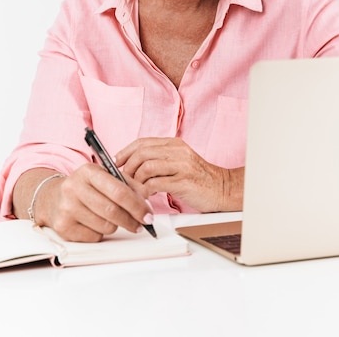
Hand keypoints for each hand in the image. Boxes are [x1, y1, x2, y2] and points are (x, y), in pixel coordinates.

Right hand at [16, 165, 153, 242]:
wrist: (52, 197)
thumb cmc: (85, 187)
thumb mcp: (104, 177)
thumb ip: (127, 184)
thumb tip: (146, 197)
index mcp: (88, 171)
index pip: (118, 191)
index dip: (137, 205)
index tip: (148, 214)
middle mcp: (74, 187)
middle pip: (112, 211)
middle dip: (131, 220)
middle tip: (140, 224)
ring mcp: (66, 208)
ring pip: (105, 226)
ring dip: (115, 226)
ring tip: (110, 218)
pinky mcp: (63, 226)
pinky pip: (94, 237)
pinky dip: (100, 233)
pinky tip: (94, 223)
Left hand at [115, 138, 243, 212]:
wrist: (222, 188)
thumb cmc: (198, 178)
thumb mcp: (178, 161)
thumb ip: (159, 159)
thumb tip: (132, 165)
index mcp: (173, 144)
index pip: (142, 142)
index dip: (125, 151)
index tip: (116, 161)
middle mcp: (177, 151)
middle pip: (141, 153)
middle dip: (128, 167)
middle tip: (124, 179)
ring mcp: (181, 165)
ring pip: (146, 167)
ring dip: (136, 180)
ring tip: (137, 189)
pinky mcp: (183, 181)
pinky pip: (156, 183)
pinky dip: (146, 190)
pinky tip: (148, 195)